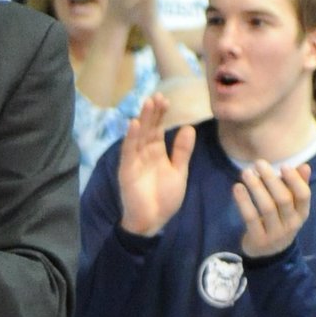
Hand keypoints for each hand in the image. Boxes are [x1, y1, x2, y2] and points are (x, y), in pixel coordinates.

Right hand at [117, 91, 193, 236]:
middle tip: (158, 96)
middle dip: (153, 112)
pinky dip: (131, 138)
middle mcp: (144, 153)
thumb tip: (189, 128)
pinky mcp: (127, 170)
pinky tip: (134, 124)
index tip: (166, 100)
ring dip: (143, 119)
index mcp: (157, 153)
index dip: (161, 115)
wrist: (153, 221)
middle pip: (148, 128)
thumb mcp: (179, 172)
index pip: (158, 128)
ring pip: (138, 136)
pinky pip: (128, 151)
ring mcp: (134, 161)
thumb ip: (182, 151)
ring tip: (148, 103)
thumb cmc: (164, 199)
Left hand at [233, 159, 310, 257]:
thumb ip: (298, 186)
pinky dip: (243, 201)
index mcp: (302, 213)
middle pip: (283, 199)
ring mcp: (275, 233)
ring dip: (256, 187)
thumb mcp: (292, 207)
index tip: (284, 166)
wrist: (269, 255)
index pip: (303, 196)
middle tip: (258, 163)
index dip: (295, 181)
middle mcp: (291, 224)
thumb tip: (304, 166)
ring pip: (266, 207)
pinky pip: (250, 217)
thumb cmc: (280, 222)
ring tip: (246, 172)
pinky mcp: (258, 239)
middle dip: (271, 179)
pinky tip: (237, 187)